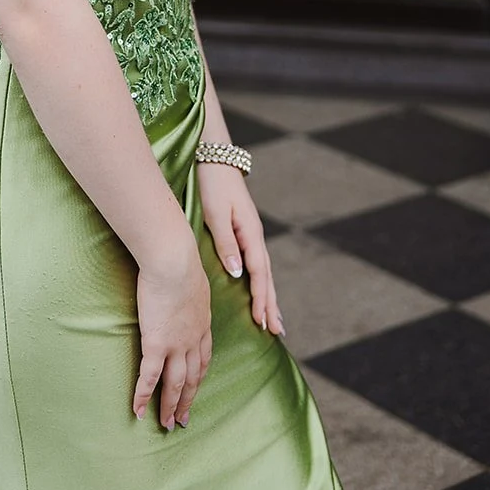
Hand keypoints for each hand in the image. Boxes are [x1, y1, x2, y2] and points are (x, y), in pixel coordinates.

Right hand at [133, 241, 212, 428]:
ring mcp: (176, 344)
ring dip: (170, 406)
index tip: (195, 390)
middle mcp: (194, 339)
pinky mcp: (156, 344)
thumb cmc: (181, 262)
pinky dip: (143, 396)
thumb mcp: (195, 280)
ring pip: (175, 383)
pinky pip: (149, 377)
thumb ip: (191, 292)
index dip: (199, 377)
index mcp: (203, 324)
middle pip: (193, 377)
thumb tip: (185, 289)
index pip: (203, 358)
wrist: (174, 262)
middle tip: (183, 420)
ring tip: (166, 424)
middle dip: (188, 400)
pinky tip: (138, 411)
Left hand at [199, 161, 283, 336]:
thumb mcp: (217, 213)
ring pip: (263, 272)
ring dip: (268, 296)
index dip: (260, 298)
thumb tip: (239, 273)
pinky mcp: (243, 233)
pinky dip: (260, 283)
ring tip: (274, 321)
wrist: (213, 158)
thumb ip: (227, 243)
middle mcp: (255, 236)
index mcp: (251, 233)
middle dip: (271, 304)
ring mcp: (251, 235)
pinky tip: (259, 293)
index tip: (262, 321)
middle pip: (266, 276)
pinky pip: (255, 264)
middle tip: (276, 331)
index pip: (258, 272)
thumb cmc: (212, 185)